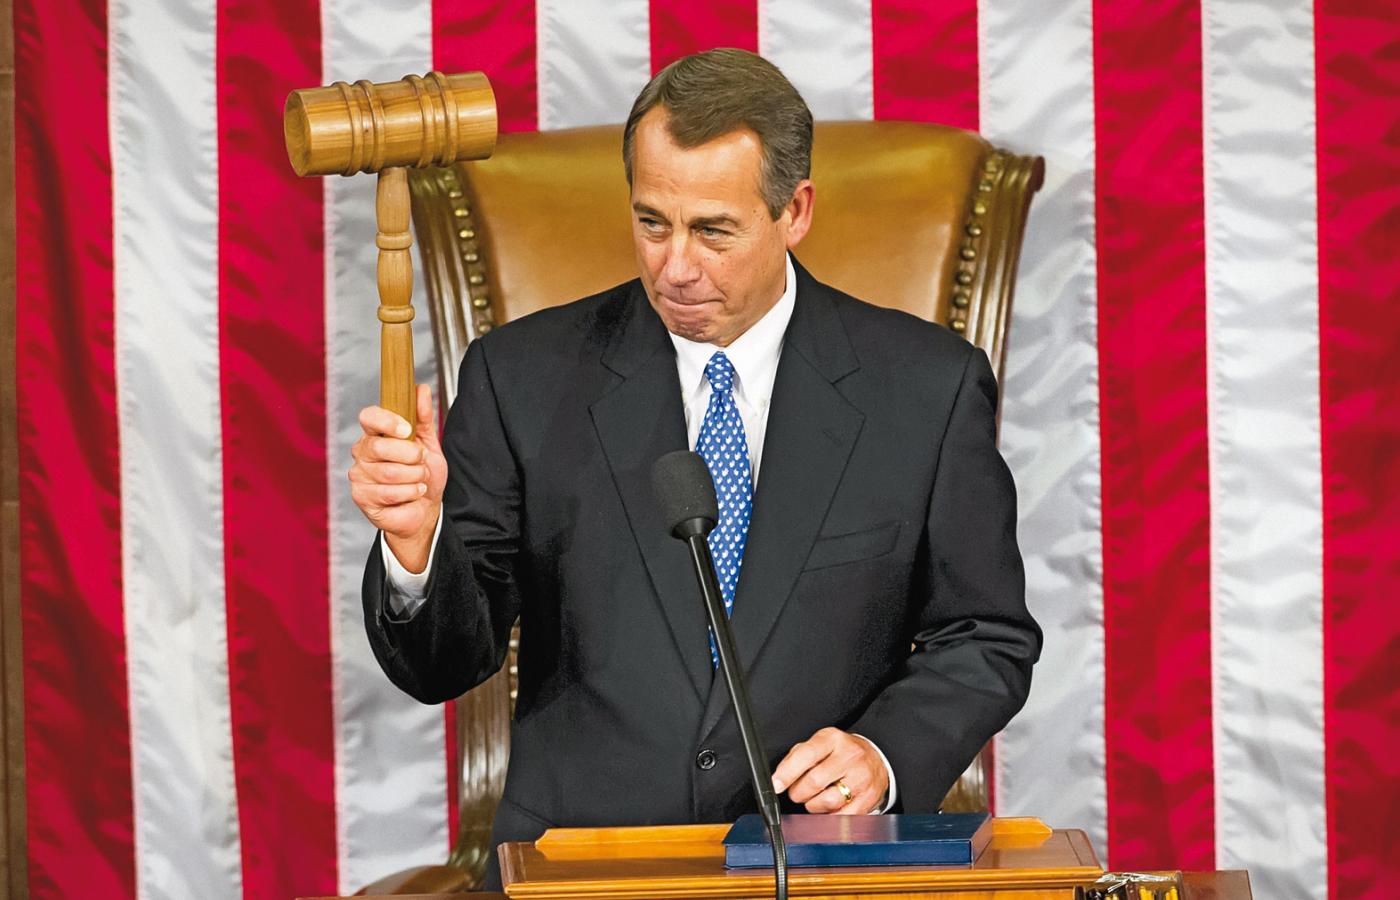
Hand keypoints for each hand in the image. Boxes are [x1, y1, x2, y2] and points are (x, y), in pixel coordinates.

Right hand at [349, 384, 446, 570]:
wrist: (425, 510)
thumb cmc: (423, 476)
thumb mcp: (429, 443)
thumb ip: (423, 417)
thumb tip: (421, 389)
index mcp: (376, 434)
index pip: (368, 416)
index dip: (387, 421)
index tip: (407, 430)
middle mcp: (363, 452)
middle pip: (381, 446)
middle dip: (411, 456)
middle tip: (421, 461)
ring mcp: (359, 474)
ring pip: (389, 472)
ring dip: (414, 477)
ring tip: (419, 480)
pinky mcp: (361, 496)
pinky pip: (389, 492)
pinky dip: (410, 493)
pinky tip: (413, 493)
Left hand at [771, 727, 888, 814]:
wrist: (876, 759)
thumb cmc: (841, 753)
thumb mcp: (820, 745)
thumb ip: (797, 757)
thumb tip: (779, 778)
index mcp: (833, 739)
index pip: (807, 755)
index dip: (787, 773)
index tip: (777, 784)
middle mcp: (850, 756)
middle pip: (814, 782)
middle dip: (799, 792)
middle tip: (798, 792)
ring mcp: (862, 777)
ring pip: (828, 802)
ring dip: (814, 806)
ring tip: (816, 799)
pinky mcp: (869, 798)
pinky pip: (842, 816)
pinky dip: (829, 816)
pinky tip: (829, 807)